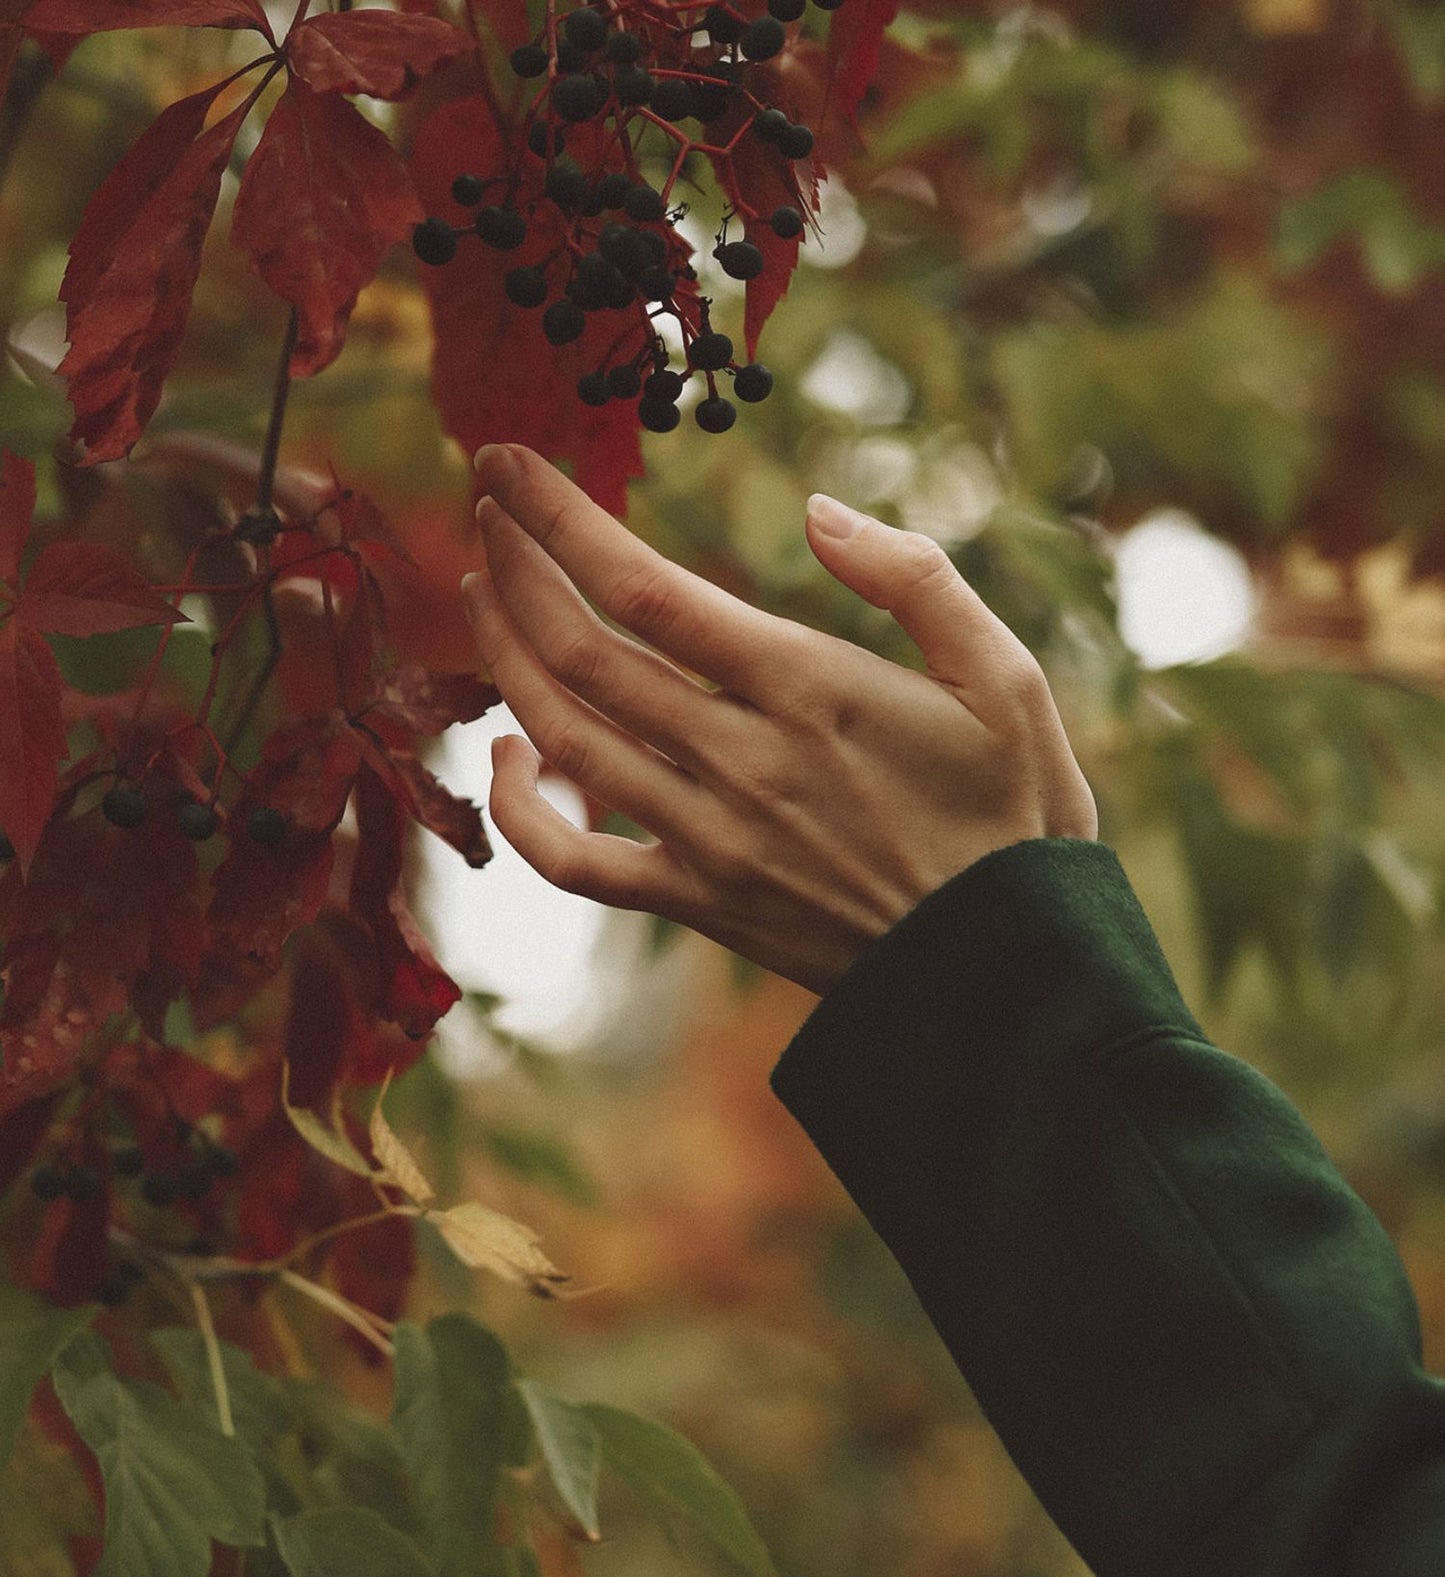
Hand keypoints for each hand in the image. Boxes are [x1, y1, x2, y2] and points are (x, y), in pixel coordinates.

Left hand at [463, 443, 1097, 998]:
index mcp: (807, 687)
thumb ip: (917, 580)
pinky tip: (510, 749)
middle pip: (581, 652)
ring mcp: (709, 838)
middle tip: (486, 513)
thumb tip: (820, 510)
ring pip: (565, 739)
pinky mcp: (699, 902)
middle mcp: (741, 760)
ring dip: (505, 659)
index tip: (508, 464)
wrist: (1005, 973)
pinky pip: (574, 863)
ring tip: (483, 593)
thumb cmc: (1015, 815)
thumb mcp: (1007, 678)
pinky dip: (520, 809)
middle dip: (516, 568)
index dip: (558, 519)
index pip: (644, 586)